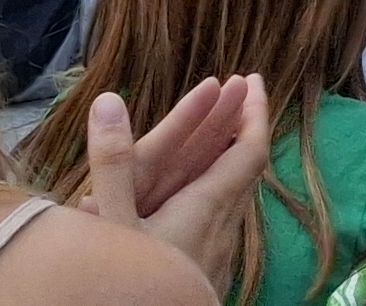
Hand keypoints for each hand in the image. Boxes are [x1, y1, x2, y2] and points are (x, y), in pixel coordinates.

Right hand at [85, 72, 272, 287]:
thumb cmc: (137, 286)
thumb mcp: (115, 225)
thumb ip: (114, 163)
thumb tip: (109, 100)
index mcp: (210, 207)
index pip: (251, 149)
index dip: (256, 112)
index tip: (254, 82)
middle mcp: (225, 229)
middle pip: (247, 169)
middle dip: (243, 127)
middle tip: (238, 95)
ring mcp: (219, 255)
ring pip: (236, 197)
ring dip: (230, 160)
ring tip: (218, 137)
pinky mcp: (207, 275)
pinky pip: (221, 220)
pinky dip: (216, 192)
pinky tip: (194, 199)